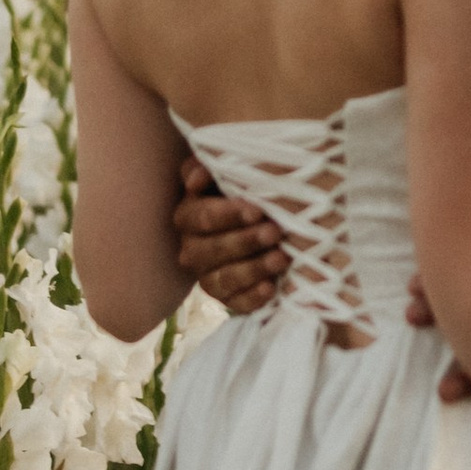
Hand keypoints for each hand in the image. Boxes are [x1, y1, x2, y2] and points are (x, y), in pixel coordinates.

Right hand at [174, 158, 290, 318]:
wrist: (268, 224)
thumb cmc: (248, 193)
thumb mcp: (230, 175)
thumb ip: (211, 166)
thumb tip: (198, 177)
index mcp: (189, 216)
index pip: (201, 218)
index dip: (228, 215)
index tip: (257, 210)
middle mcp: (192, 249)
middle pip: (211, 250)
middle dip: (244, 241)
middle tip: (274, 232)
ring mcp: (207, 276)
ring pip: (223, 278)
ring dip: (253, 269)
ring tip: (281, 258)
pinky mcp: (227, 298)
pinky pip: (235, 303)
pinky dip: (253, 297)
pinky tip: (271, 288)